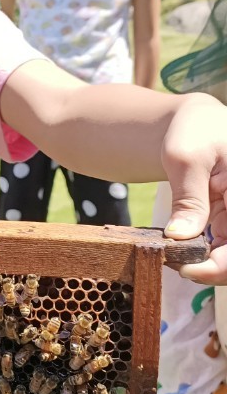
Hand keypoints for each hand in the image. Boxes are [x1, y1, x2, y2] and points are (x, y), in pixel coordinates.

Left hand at [162, 95, 226, 282]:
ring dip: (205, 263)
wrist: (194, 124)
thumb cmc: (194, 131)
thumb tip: (180, 237)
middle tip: (176, 267)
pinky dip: (200, 254)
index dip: (221, 264)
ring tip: (173, 257)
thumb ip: (188, 198)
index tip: (188, 269)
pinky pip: (220, 247)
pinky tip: (179, 250)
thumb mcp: (186, 158)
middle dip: (212, 268)